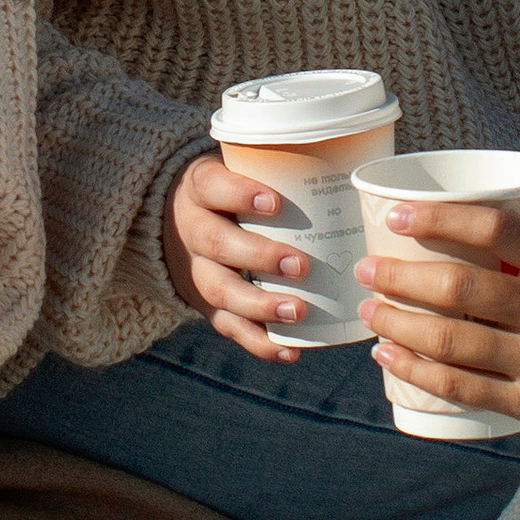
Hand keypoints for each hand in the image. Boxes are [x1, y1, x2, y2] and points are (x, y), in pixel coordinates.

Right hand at [163, 152, 319, 361]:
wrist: (172, 224)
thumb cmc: (228, 193)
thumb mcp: (234, 169)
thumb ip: (275, 170)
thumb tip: (348, 170)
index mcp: (199, 190)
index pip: (213, 187)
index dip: (240, 195)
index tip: (275, 202)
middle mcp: (192, 231)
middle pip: (217, 245)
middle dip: (259, 257)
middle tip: (301, 266)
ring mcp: (197, 271)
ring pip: (220, 291)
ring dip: (259, 305)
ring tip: (297, 312)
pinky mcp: (205, 304)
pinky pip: (228, 326)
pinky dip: (257, 341)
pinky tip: (289, 351)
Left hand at [356, 199, 519, 484]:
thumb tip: (465, 237)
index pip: (495, 230)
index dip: (440, 218)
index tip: (397, 215)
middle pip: (460, 288)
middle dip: (401, 277)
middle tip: (369, 270)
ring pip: (451, 339)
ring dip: (399, 322)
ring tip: (370, 312)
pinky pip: (461, 386)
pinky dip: (418, 369)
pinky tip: (390, 355)